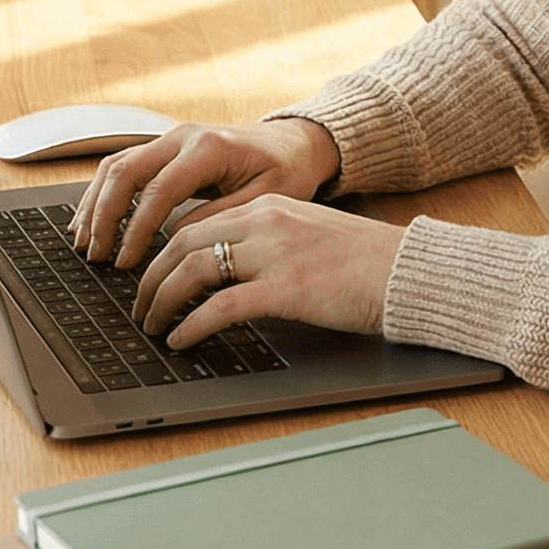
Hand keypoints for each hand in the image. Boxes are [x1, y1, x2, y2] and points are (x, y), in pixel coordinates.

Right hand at [70, 118, 340, 267]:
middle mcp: (182, 136)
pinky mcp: (165, 148)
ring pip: (115, 166)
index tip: (126, 262)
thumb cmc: (287, 170)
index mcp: (209, 147)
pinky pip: (123, 166)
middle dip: (103, 217)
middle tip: (96, 257)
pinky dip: (102, 194)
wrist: (294, 141)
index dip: (136, 230)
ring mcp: (170, 138)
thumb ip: (222, 216)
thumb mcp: (269, 198)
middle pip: (124, 172)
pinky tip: (91, 221)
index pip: (158, 190)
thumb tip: (176, 237)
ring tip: (86, 244)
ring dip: (95, 205)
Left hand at [131, 195, 403, 348]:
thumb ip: (269, 246)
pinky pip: (220, 307)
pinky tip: (181, 340)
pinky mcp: (286, 289)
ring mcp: (275, 254)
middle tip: (139, 305)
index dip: (163, 253)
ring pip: (192, 270)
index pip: (196, 223)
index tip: (151, 277)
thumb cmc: (367, 263)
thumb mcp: (310, 237)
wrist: (409, 271)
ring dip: (162, 301)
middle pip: (182, 243)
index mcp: (270, 207)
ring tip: (152, 326)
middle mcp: (266, 223)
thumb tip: (230, 275)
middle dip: (151, 278)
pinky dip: (191, 326)